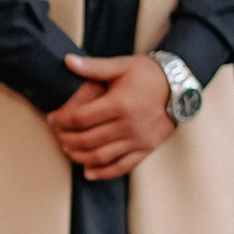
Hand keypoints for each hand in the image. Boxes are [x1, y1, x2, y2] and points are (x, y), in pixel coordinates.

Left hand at [49, 50, 174, 181]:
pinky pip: (122, 167)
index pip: (80, 118)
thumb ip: (93, 67)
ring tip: (68, 149)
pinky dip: (103, 172)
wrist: (180, 87)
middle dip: (66, 139)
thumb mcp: (121, 66)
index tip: (52, 119)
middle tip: (57, 134)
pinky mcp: (146, 149)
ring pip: (101, 156)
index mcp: (119, 104)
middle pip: (87, 139)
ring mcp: (138, 140)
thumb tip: (67, 61)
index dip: (61, 120)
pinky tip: (88, 172)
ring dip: (79, 156)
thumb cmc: (148, 74)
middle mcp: (128, 125)